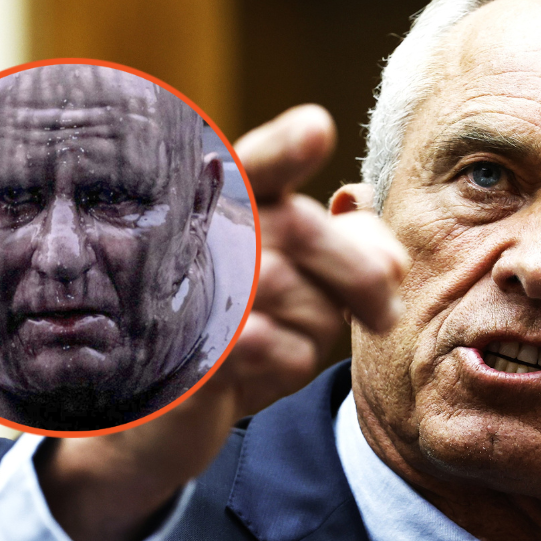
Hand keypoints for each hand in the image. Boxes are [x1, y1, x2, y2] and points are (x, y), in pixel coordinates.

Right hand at [37, 105, 408, 540]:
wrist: (155, 411)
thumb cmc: (234, 326)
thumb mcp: (292, 276)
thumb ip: (337, 234)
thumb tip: (362, 202)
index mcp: (218, 200)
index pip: (257, 163)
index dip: (286, 146)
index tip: (316, 129)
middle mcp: (198, 233)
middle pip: (308, 231)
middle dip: (366, 278)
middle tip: (385, 314)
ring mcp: (189, 291)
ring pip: (309, 302)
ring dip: (318, 333)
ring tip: (280, 342)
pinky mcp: (194, 350)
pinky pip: (285, 351)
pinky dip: (289, 367)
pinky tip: (254, 371)